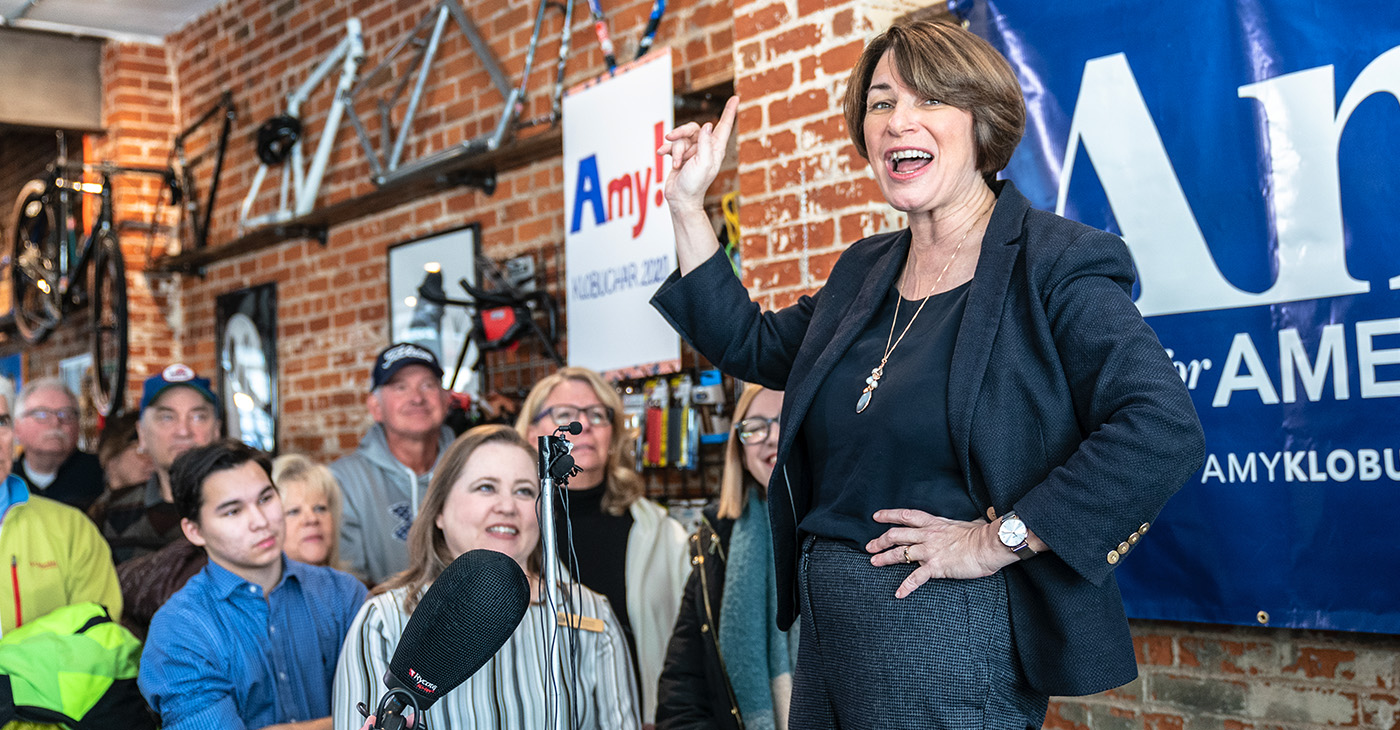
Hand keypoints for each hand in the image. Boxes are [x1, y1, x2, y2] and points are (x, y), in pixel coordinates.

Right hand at [658, 96, 738, 210]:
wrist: (680, 199)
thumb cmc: (694, 184)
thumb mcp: (703, 163)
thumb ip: (705, 144)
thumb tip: (707, 125)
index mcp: (715, 149)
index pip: (724, 127)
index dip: (729, 112)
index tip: (735, 98)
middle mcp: (705, 148)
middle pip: (694, 128)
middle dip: (681, 132)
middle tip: (671, 137)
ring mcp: (692, 151)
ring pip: (681, 137)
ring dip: (674, 148)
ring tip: (674, 162)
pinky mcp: (680, 155)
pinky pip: (672, 144)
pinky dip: (667, 149)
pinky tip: (661, 154)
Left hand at [865, 509, 1014, 597]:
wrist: (989, 545)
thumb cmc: (981, 535)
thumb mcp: (967, 524)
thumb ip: (960, 525)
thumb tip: (974, 520)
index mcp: (934, 524)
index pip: (906, 516)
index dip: (889, 515)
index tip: (876, 517)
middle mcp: (928, 535)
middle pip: (896, 535)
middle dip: (880, 540)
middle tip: (869, 546)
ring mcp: (930, 551)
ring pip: (900, 553)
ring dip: (884, 558)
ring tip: (873, 562)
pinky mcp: (935, 566)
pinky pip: (916, 578)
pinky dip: (906, 586)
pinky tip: (898, 593)